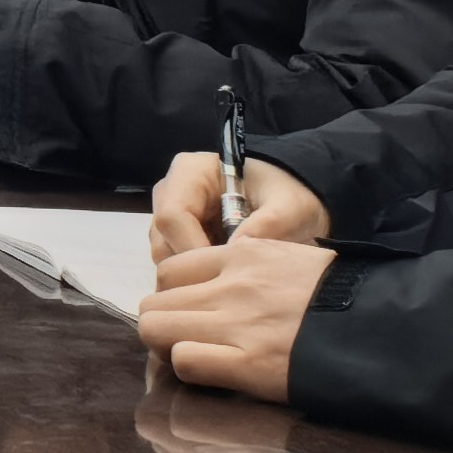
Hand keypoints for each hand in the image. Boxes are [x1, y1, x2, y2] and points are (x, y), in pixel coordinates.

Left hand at [133, 233, 336, 401]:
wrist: (391, 326)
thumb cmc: (350, 297)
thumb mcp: (299, 261)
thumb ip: (257, 268)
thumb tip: (230, 281)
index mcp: (245, 255)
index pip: (171, 269)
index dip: (173, 296)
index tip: (189, 314)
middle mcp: (232, 285)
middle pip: (154, 301)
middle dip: (165, 324)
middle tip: (187, 342)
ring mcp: (237, 323)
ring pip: (156, 328)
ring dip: (168, 347)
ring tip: (196, 359)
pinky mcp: (248, 364)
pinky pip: (184, 361)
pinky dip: (189, 370)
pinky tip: (214, 375)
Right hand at [146, 150, 330, 263]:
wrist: (288, 197)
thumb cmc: (286, 193)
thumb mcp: (289, 206)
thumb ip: (268, 224)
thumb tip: (235, 249)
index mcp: (190, 173)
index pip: (172, 216)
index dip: (191, 249)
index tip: (222, 272)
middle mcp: (171, 191)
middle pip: (163, 239)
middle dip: (192, 267)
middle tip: (230, 280)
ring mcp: (170, 213)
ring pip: (165, 255)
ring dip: (194, 273)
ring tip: (231, 274)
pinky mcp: (176, 235)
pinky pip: (175, 263)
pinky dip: (197, 274)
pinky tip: (224, 273)